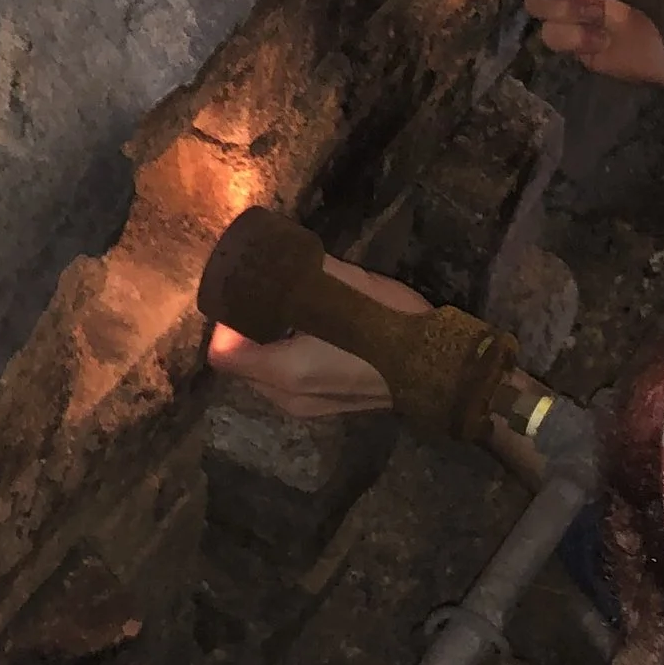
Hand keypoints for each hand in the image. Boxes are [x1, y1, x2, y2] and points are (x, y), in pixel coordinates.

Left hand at [204, 254, 427, 417]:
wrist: (440, 369)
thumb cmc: (391, 325)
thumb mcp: (348, 287)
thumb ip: (305, 273)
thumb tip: (278, 255)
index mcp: (288, 371)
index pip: (223, 353)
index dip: (224, 321)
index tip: (241, 294)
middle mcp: (289, 397)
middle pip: (238, 366)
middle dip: (242, 332)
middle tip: (260, 298)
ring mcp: (306, 408)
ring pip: (260, 376)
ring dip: (262, 347)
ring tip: (282, 315)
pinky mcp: (322, 409)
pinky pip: (281, 384)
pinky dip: (281, 360)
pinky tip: (303, 336)